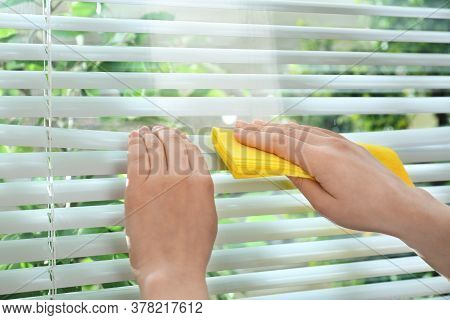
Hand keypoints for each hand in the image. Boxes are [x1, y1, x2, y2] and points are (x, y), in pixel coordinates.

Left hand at [125, 126, 216, 298]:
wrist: (172, 267)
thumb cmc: (191, 249)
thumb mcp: (208, 216)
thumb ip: (201, 193)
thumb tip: (194, 181)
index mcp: (202, 183)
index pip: (192, 152)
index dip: (183, 141)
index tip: (178, 137)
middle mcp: (181, 177)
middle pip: (172, 145)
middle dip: (165, 134)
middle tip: (159, 129)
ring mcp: (158, 181)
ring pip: (154, 148)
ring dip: (150, 136)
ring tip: (147, 130)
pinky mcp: (137, 189)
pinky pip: (136, 159)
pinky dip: (135, 145)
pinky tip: (134, 138)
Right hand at [234, 120, 449, 277]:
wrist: (400, 205)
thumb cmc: (364, 211)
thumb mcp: (326, 205)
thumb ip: (302, 183)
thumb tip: (286, 169)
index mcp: (321, 159)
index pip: (280, 144)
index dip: (257, 138)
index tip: (238, 133)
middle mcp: (329, 144)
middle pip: (288, 132)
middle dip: (262, 128)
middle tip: (240, 123)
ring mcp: (339, 142)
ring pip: (301, 129)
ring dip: (277, 126)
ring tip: (258, 124)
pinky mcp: (346, 144)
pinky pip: (314, 132)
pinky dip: (296, 129)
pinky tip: (289, 130)